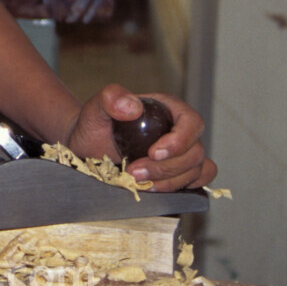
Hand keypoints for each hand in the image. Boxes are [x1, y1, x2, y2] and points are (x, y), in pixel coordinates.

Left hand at [63, 85, 216, 192]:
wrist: (88, 147)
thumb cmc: (95, 126)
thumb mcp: (96, 108)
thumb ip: (110, 98)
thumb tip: (132, 107)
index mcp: (168, 108)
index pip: (191, 122)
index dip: (179, 141)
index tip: (153, 153)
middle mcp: (179, 129)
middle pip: (195, 152)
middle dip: (166, 167)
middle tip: (135, 172)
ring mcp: (182, 152)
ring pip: (196, 169)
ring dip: (169, 181)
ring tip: (137, 181)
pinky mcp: (179, 171)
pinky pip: (198, 180)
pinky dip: (183, 187)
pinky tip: (156, 187)